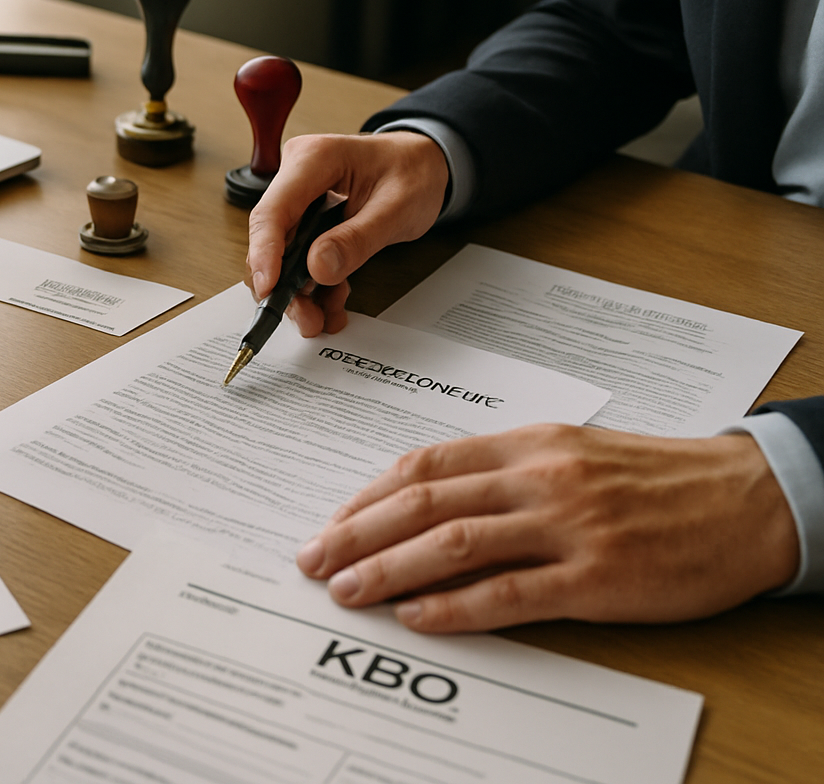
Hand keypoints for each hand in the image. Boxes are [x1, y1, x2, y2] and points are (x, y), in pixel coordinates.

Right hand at [244, 132, 448, 336]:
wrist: (423, 166)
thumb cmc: (412, 172)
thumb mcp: (398, 207)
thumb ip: (358, 238)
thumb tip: (318, 266)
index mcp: (313, 159)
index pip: (273, 210)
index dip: (264, 252)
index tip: (269, 288)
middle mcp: (296, 178)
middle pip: (271, 239)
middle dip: (284, 284)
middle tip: (306, 318)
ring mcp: (299, 201)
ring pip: (281, 256)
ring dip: (299, 292)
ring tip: (322, 317)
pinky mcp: (305, 221)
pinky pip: (299, 260)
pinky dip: (314, 287)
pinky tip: (331, 304)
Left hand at [297, 425, 799, 632]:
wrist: (748, 499)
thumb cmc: (657, 477)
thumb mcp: (573, 452)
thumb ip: (504, 471)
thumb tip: (429, 498)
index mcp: (529, 443)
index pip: (425, 465)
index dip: (367, 496)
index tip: (331, 520)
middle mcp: (539, 477)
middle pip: (424, 502)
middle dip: (356, 532)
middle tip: (311, 558)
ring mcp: (567, 526)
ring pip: (454, 543)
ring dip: (389, 568)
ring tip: (346, 589)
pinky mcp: (597, 576)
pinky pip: (510, 593)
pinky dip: (455, 606)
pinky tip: (417, 616)